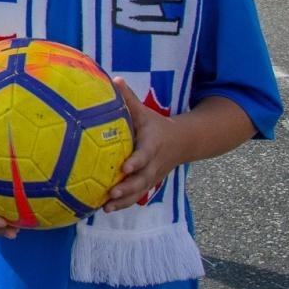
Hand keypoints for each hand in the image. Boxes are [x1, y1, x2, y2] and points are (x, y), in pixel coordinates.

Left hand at [103, 78, 174, 211]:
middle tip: (111, 193)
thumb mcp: (145, 111)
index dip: (137, 161)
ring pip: (140, 191)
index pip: (145, 154)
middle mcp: (154, 163)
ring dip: (124, 201)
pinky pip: (137, 196)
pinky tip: (105, 210)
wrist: (182, 142)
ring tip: (105, 208)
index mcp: (153, 143)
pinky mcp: (148, 183)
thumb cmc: (155, 124)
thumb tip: (114, 78)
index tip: (125, 167)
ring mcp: (153, 175)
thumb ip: (129, 98)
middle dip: (128, 187)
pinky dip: (124, 204)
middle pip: (143, 178)